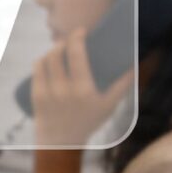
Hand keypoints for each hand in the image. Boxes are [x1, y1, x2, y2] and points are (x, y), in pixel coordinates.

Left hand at [28, 29, 133, 147]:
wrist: (62, 141)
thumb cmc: (89, 120)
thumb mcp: (109, 105)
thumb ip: (123, 84)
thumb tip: (136, 64)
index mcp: (83, 90)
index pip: (76, 54)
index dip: (76, 37)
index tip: (81, 31)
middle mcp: (63, 90)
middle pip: (57, 53)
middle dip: (63, 42)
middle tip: (69, 40)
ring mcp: (47, 92)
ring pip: (44, 59)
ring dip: (52, 51)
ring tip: (60, 50)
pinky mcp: (36, 95)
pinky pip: (36, 69)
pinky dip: (42, 61)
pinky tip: (48, 59)